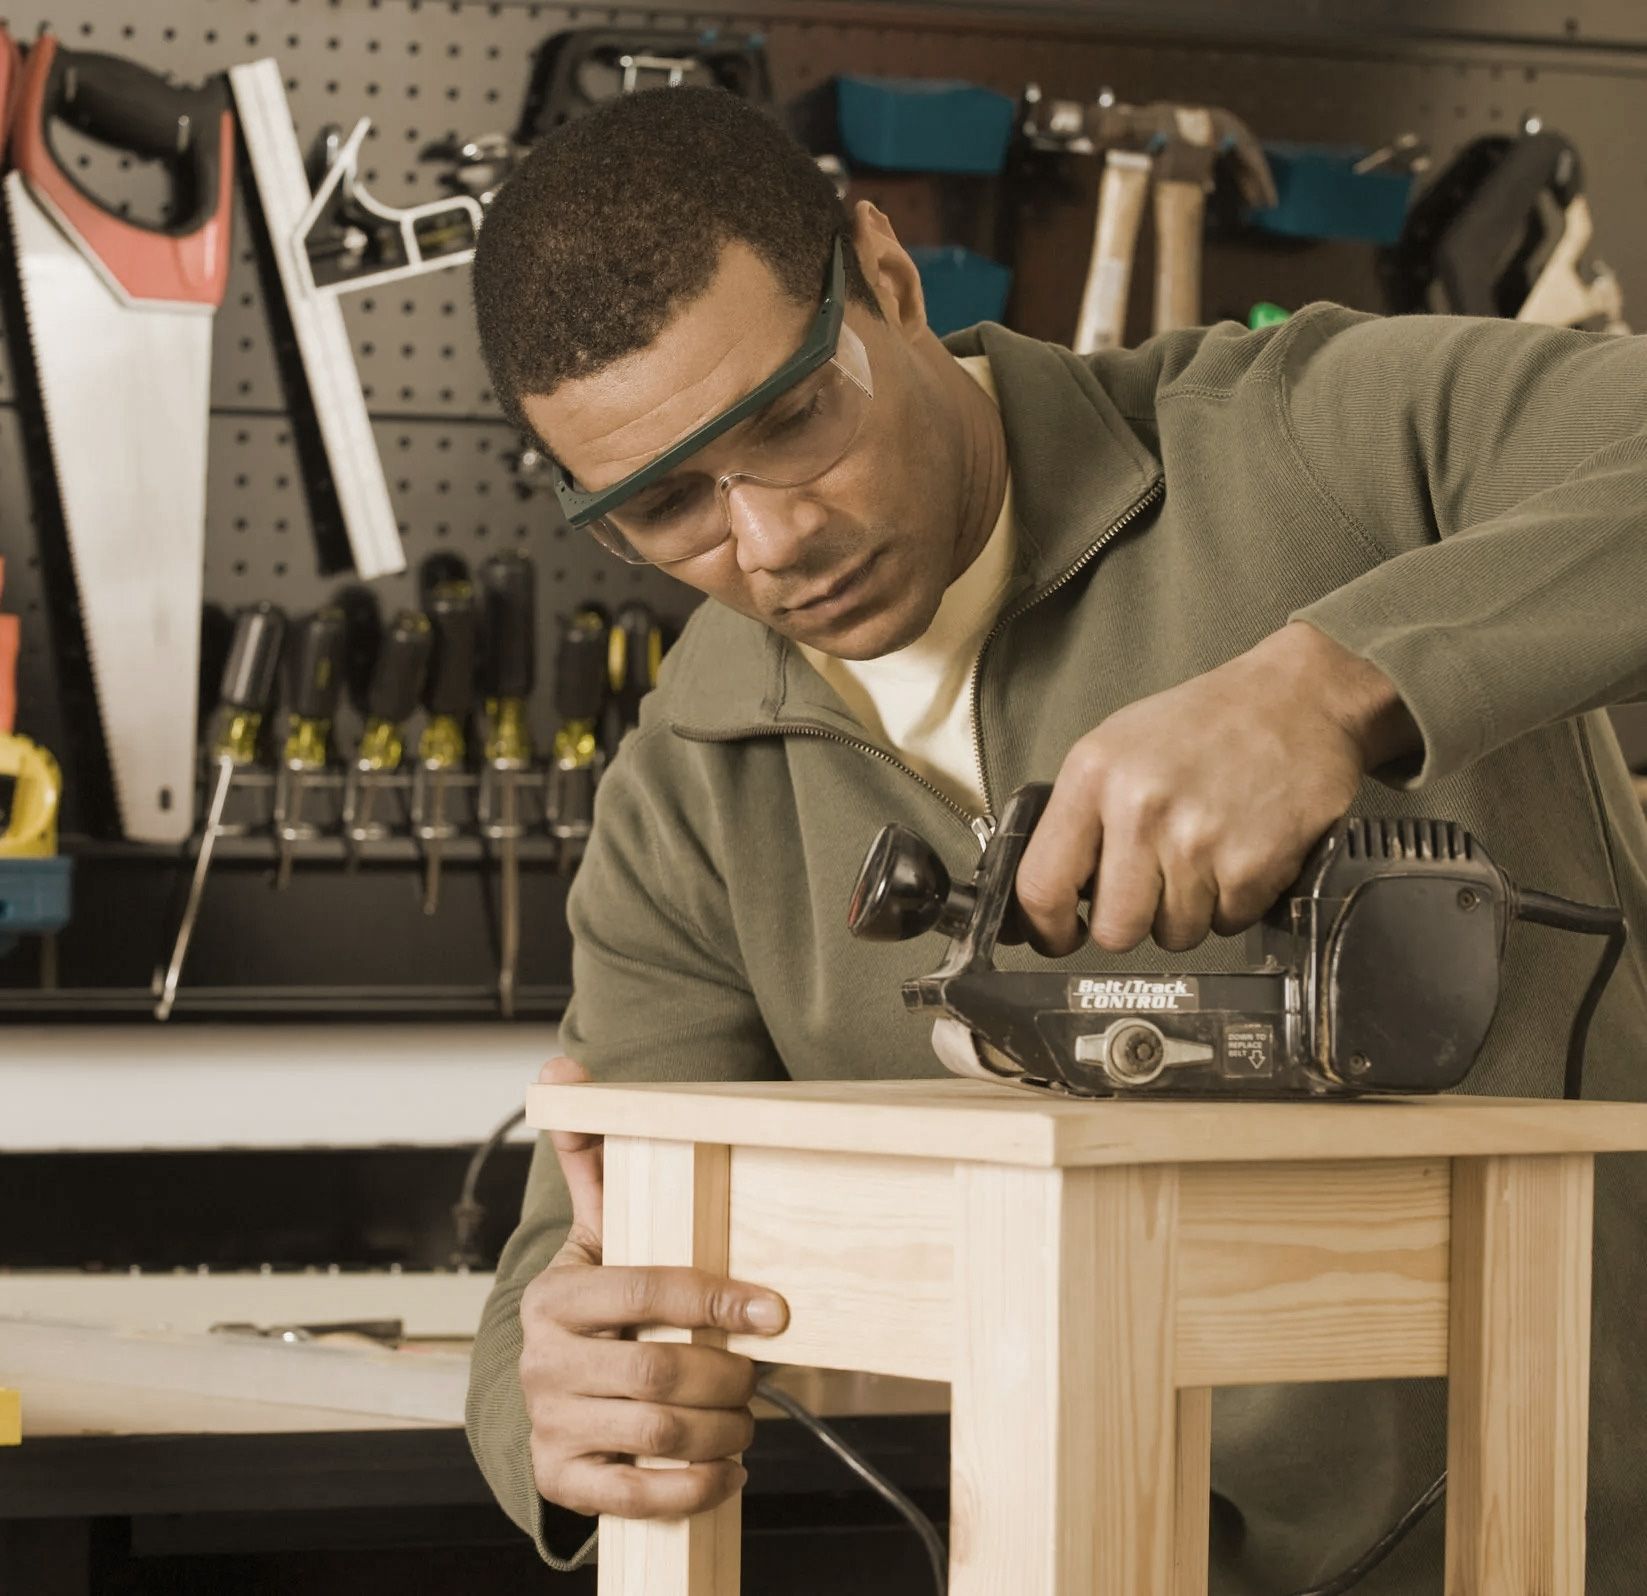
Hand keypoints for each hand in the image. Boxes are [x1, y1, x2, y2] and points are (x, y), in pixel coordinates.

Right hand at [520, 1057, 790, 1521]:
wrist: (546, 1391)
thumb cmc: (593, 1302)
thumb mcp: (594, 1230)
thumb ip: (590, 1154)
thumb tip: (563, 1071)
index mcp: (554, 1297)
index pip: (645, 1291)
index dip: (716, 1300)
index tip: (773, 1309)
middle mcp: (543, 1363)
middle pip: (658, 1369)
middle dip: (727, 1373)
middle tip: (760, 1372)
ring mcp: (550, 1424)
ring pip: (657, 1432)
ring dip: (723, 1429)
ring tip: (747, 1417)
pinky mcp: (564, 1480)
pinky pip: (637, 1496)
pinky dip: (695, 1487)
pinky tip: (726, 1471)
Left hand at [1015, 622, 1415, 955]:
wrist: (1297, 699)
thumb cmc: (1203, 724)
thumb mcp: (1115, 748)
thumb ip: (1078, 817)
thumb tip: (1051, 894)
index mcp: (1094, 777)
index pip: (1041, 886)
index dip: (1048, 928)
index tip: (1060, 936)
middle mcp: (1141, 810)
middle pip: (1115, 930)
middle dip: (1132, 920)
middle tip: (1151, 887)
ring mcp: (1198, 842)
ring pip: (1176, 934)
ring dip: (1189, 910)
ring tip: (1203, 854)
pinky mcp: (1254, 866)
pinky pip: (1229, 923)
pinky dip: (1234, 901)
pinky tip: (1239, 853)